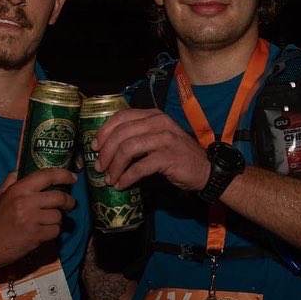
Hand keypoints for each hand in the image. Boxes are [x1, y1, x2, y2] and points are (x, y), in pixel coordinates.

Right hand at [0, 168, 76, 268]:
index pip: (47, 175)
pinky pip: (55, 230)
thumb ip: (10, 181)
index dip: (64, 174)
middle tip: (69, 204)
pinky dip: (52, 232)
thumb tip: (21, 170)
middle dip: (68, 201)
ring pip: (58, 216)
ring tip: (47, 221)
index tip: (73, 177)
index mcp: (18, 189)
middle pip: (59, 197)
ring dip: (57, 219)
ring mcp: (32, 219)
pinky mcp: (36, 235)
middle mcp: (26, 202)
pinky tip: (43, 232)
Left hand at [92, 108, 209, 191]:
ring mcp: (164, 139)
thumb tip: (107, 147)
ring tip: (109, 178)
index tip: (94, 146)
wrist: (205, 169)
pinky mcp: (168, 157)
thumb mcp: (158, 137)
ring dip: (114, 166)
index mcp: (153, 115)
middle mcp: (158, 122)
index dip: (104, 131)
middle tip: (99, 167)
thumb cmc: (178, 155)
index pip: (121, 117)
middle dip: (105, 152)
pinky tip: (122, 184)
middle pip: (121, 133)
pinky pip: (139, 167)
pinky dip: (127, 177)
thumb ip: (138, 136)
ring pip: (128, 149)